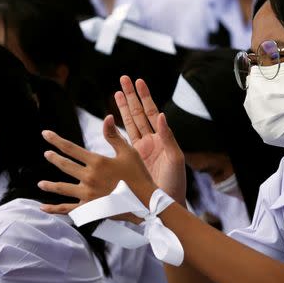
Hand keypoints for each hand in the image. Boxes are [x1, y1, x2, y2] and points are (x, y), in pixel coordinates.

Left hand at [38, 114, 158, 213]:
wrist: (146, 202)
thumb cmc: (139, 175)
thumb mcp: (129, 152)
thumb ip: (114, 135)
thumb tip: (107, 116)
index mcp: (97, 162)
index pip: (71, 148)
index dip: (56, 140)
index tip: (46, 134)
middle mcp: (89, 177)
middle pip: (65, 166)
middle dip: (54, 158)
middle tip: (47, 154)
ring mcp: (87, 194)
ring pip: (62, 188)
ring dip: (50, 185)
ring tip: (41, 184)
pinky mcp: (89, 208)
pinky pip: (68, 209)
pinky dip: (54, 209)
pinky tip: (44, 207)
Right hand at [115, 76, 186, 204]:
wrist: (165, 203)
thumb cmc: (176, 183)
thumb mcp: (175, 159)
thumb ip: (168, 137)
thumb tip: (161, 115)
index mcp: (161, 139)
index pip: (151, 112)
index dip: (144, 97)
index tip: (138, 81)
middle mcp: (150, 141)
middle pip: (138, 113)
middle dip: (131, 96)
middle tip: (123, 79)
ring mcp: (139, 150)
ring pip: (129, 124)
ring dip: (123, 108)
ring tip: (116, 92)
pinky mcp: (129, 160)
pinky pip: (120, 141)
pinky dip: (114, 129)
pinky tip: (108, 120)